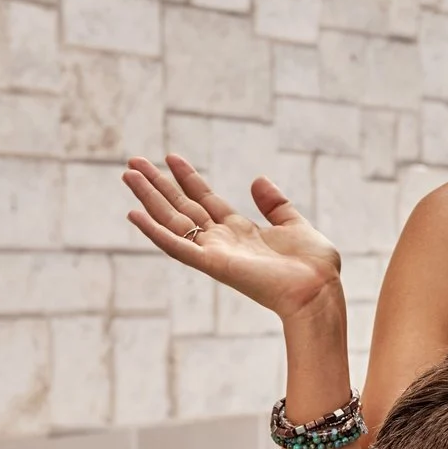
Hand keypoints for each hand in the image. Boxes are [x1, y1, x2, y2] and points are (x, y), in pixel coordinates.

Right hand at [123, 154, 343, 322]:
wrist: (319, 291)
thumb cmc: (314, 267)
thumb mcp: (295, 225)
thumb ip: (275, 204)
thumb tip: (257, 179)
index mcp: (241, 231)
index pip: (205, 199)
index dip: (188, 178)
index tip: (170, 157)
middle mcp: (222, 241)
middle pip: (182, 207)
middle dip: (158, 184)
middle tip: (134, 161)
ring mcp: (215, 253)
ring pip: (172, 221)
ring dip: (149, 198)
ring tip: (127, 174)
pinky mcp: (213, 264)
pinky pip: (177, 247)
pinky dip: (154, 232)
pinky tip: (134, 214)